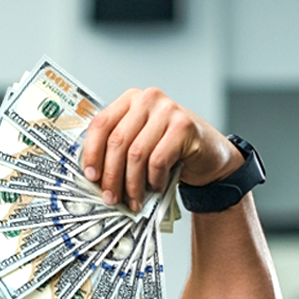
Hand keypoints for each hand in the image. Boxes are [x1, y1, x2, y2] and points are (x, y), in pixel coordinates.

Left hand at [80, 88, 242, 212]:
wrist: (207, 152)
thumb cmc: (168, 148)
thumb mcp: (138, 142)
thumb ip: (117, 149)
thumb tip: (92, 176)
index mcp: (129, 100)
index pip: (100, 124)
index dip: (91, 153)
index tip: (91, 176)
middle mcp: (147, 99)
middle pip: (117, 142)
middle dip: (111, 175)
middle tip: (110, 198)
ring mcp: (167, 110)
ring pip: (136, 154)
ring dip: (132, 184)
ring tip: (133, 199)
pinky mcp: (184, 126)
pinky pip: (158, 160)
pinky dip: (154, 179)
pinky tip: (155, 187)